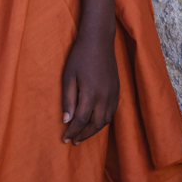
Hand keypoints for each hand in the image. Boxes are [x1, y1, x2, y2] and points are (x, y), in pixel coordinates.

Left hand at [61, 27, 118, 144]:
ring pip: (105, 121)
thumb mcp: (68, 76)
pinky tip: (94, 121)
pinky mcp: (117, 91)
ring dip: (94, 130)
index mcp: (91, 94)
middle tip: (73, 141)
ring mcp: (113, 95)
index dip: (72, 132)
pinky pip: (111, 112)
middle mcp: (105, 98)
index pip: (81, 121)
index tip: (64, 139)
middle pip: (95, 125)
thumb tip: (66, 120)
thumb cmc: (79, 56)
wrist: (99, 41)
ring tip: (82, 134)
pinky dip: (102, 121)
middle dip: (83, 135)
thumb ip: (68, 99)